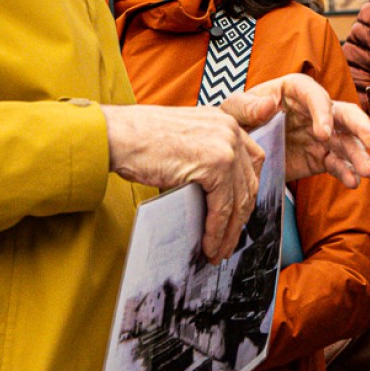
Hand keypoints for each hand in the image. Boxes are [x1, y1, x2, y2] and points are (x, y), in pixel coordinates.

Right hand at [103, 105, 263, 261]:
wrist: (117, 135)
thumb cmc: (140, 138)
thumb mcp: (185, 136)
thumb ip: (207, 150)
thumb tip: (219, 190)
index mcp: (225, 120)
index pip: (253, 161)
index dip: (248, 191)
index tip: (240, 213)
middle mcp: (230, 130)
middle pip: (249, 183)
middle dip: (240, 218)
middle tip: (229, 240)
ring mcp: (225, 146)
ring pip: (238, 200)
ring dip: (229, 231)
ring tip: (218, 250)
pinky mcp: (214, 164)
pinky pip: (222, 208)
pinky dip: (216, 230)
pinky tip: (209, 243)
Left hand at [219, 73, 369, 186]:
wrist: (236, 149)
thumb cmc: (236, 120)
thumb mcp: (232, 110)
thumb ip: (246, 107)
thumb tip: (267, 106)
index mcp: (293, 90)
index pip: (314, 94)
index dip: (323, 112)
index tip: (323, 133)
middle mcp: (314, 110)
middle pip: (343, 114)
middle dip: (361, 128)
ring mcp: (320, 135)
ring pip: (347, 141)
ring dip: (360, 155)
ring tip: (369, 172)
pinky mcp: (320, 157)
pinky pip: (337, 163)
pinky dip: (346, 172)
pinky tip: (353, 182)